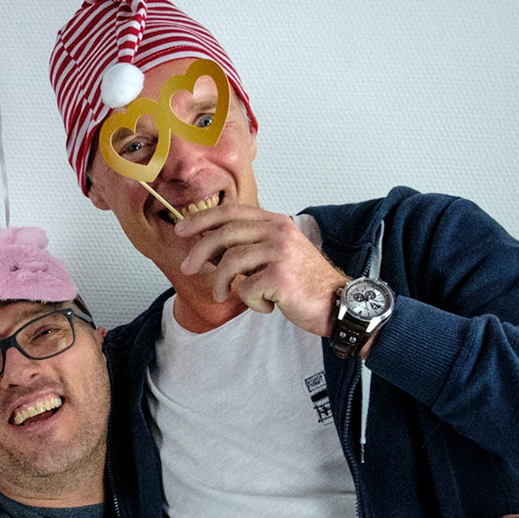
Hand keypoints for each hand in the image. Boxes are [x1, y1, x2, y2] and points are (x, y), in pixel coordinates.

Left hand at [176, 202, 349, 334]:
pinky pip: (245, 288)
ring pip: (230, 262)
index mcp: (276, 223)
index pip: (231, 212)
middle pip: (224, 234)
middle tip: (187, 268)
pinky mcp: (280, 277)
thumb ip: (250, 246)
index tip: (181, 229)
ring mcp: (281, 253)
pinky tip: (266, 305)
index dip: (202, 219)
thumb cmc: (304, 282)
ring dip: (221, 283)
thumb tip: (210, 247)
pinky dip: (250, 302)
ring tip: (224, 295)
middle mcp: (278, 232)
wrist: (337, 303)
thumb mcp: (277, 254)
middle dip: (199, 252)